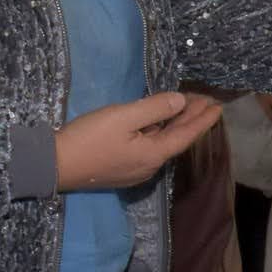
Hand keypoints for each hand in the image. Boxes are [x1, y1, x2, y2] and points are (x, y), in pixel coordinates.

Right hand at [56, 92, 221, 192]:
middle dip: (191, 119)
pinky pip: (149, 147)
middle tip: (204, 101)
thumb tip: (180, 102)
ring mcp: (135, 170)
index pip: (187, 135)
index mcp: (154, 154)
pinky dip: (159, 132)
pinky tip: (157, 123)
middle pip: (176, 140)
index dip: (204, 120)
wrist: (53, 165)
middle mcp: (150, 166)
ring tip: (185, 107)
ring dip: (175, 125)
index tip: (218, 106)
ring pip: (162, 144)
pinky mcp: (121, 169)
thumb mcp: (122, 117)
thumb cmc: (89, 138)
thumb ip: (154, 108)